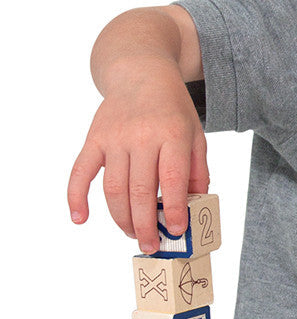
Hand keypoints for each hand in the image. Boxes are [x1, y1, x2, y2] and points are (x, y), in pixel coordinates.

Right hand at [68, 61, 208, 254]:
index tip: (177, 230)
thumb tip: (195, 206)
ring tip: (132, 234)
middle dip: (145, 224)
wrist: (141, 73)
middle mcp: (142, 136)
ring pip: (113, 188)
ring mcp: (114, 138)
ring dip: (121, 218)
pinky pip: (80, 172)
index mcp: (172, 135)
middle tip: (151, 245)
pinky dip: (76, 197)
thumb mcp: (196, 135)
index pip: (172, 179)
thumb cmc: (172, 109)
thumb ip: (198, 171)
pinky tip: (80, 219)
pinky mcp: (94, 139)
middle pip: (140, 190)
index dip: (174, 209)